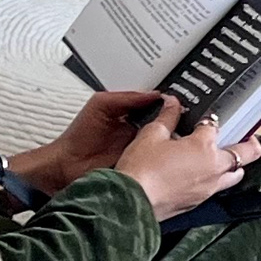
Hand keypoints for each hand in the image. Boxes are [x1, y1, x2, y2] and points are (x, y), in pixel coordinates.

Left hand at [14, 88, 177, 198]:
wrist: (67, 167)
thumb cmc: (78, 136)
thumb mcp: (101, 104)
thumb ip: (127, 97)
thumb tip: (155, 94)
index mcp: (132, 112)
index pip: (158, 102)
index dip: (171, 98)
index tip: (186, 94)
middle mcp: (141, 129)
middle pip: (167, 120)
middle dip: (180, 115)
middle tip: (193, 110)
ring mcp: (143, 148)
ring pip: (168, 139)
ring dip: (178, 135)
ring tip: (192, 127)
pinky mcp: (143, 164)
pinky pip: (161, 157)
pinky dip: (170, 154)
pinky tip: (179, 148)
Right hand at [117, 102, 254, 218]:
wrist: (130, 202)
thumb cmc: (140, 171)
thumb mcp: (151, 135)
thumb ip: (166, 117)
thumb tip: (171, 104)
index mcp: (204, 146)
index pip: (214, 125)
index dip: (208, 119)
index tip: (202, 118)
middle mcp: (213, 168)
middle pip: (246, 153)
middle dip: (249, 143)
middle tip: (248, 137)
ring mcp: (208, 188)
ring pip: (236, 175)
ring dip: (236, 165)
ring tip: (229, 157)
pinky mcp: (198, 202)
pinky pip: (218, 189)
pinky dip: (217, 180)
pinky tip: (203, 176)